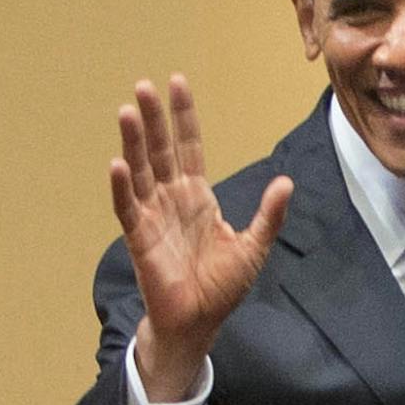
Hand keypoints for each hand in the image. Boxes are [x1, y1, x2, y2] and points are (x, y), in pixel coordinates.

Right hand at [111, 75, 291, 400]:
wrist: (200, 320)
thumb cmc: (222, 286)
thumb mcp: (254, 246)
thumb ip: (268, 214)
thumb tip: (286, 182)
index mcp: (198, 197)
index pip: (189, 147)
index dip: (184, 117)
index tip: (177, 84)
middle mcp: (172, 199)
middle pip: (161, 151)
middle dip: (154, 119)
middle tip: (144, 85)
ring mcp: (152, 215)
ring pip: (140, 170)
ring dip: (133, 141)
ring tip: (127, 110)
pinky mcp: (139, 237)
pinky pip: (128, 207)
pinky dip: (122, 186)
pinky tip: (117, 163)